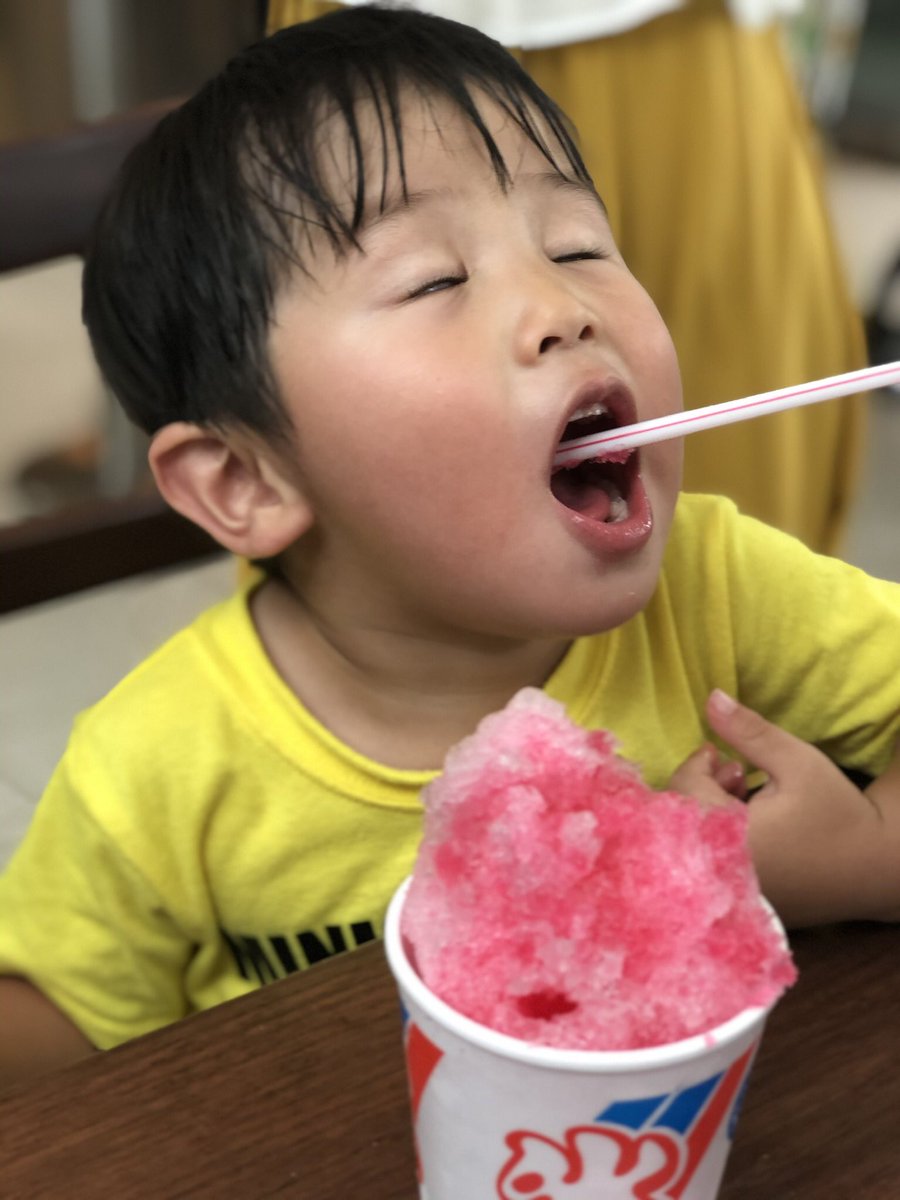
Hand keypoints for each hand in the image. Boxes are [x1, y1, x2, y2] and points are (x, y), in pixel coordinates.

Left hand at [679, 690, 899, 926]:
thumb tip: (710, 697)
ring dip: (708, 807)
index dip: (697, 765)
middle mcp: (722, 867)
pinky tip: (743, 817)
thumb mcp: (796, 761)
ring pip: (692, 840)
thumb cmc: (836, 811)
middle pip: (680, 818)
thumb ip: (748, 732)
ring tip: (741, 788)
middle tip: (733, 769)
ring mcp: (730, 887)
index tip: (718, 751)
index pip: (684, 792)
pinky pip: (709, 859)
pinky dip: (716, 832)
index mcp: (732, 835)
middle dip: (700, 785)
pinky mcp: (739, 897)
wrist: (873, 867)